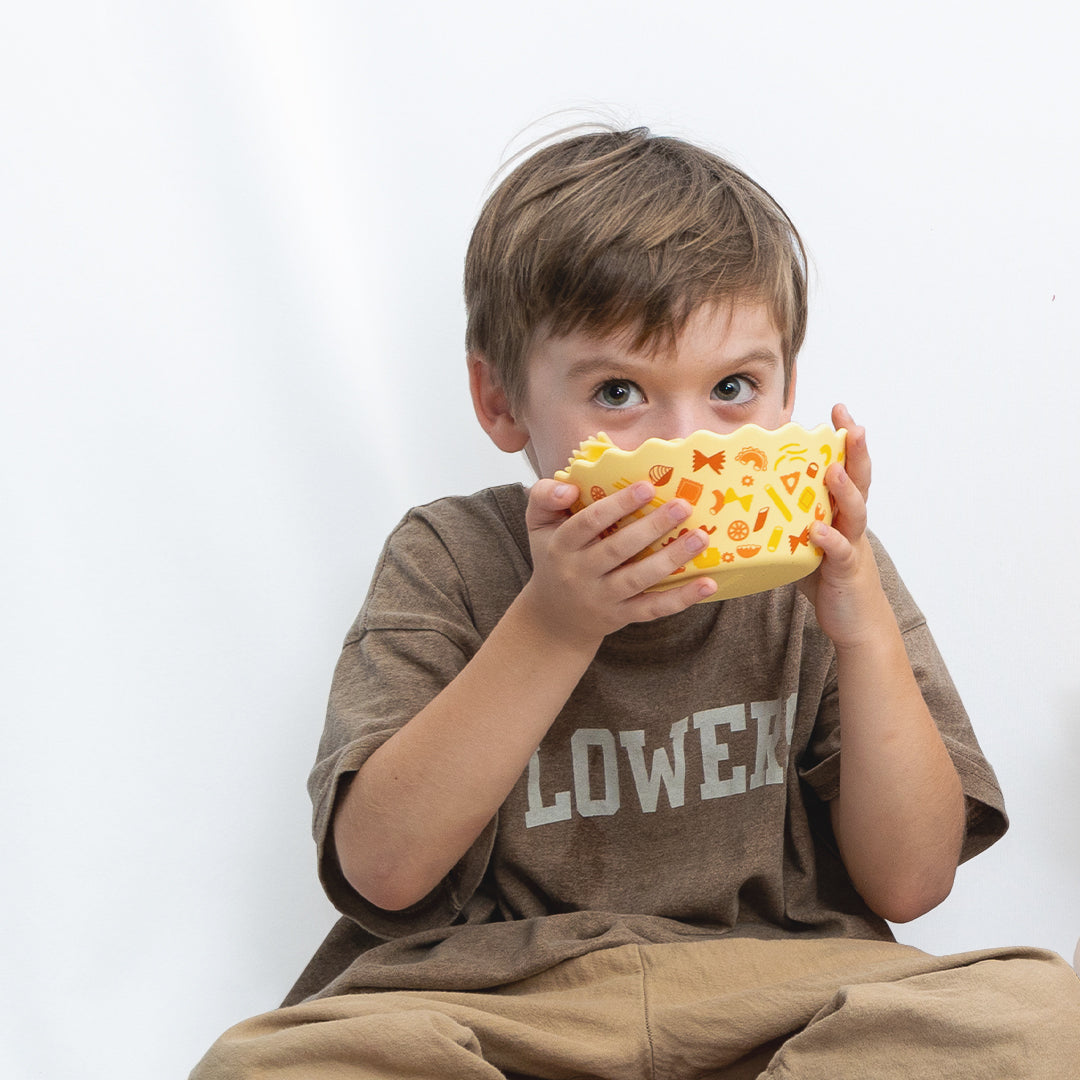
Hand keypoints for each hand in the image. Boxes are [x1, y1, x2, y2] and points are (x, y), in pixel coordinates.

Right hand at [519, 479, 717, 649]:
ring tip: (700, 537)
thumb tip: (569, 487)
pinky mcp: (621, 616)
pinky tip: (707, 583)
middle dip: (651, 527)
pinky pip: (652, 609)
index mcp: (562, 545)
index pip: (588, 523)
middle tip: (682, 506)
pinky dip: (681, 598)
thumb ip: (545, 497)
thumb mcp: (538, 525)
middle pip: (617, 550)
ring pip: (638, 579)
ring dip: (671, 559)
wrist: (553, 617)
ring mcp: (602, 597)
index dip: (617, 505)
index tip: (647, 486)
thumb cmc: (554, 558)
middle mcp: (579, 573)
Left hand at [798, 404, 890, 647]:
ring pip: (855, 512)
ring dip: (845, 490)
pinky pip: (840, 553)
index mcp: (841, 513)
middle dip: (856, 451)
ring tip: (834, 470)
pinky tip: (819, 530)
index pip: (847, 470)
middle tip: (852, 424)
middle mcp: (851, 524)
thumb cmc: (829, 581)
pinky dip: (831, 540)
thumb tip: (751, 500)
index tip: (839, 411)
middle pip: (859, 481)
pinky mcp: (847, 572)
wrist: (856, 623)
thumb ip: (789, 521)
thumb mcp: (805, 544)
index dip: (845, 442)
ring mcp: (852, 546)